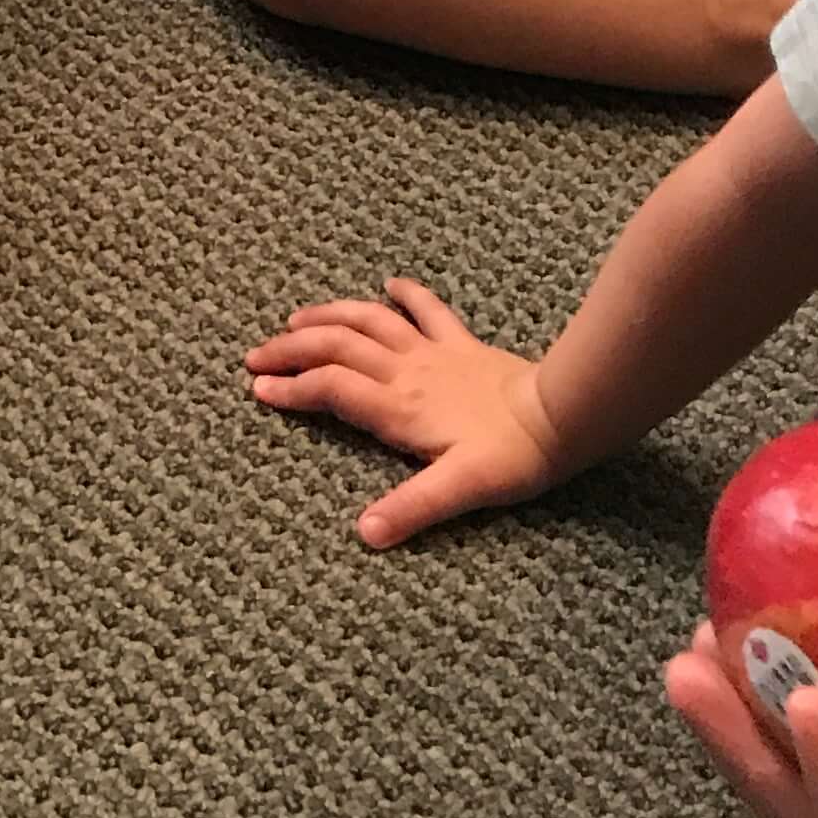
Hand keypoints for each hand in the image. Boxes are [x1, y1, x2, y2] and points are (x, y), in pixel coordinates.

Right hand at [244, 275, 567, 543]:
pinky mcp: (460, 344)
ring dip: (329, 315)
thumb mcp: (459, 490)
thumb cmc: (511, 456)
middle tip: (257, 356)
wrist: (560, 415)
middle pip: (336, 348)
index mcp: (398, 407)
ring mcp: (432, 352)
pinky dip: (406, 294)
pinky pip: (428, 310)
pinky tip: (391, 283)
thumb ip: (411, 507)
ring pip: (369, 320)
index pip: (330, 390)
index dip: (292, 389)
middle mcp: (405, 372)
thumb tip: (366, 533)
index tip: (258, 390)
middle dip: (292, 349)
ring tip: (297, 319)